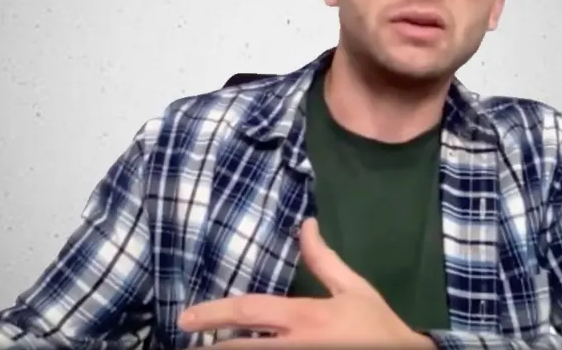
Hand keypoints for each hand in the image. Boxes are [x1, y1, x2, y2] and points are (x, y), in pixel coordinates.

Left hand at [178, 218, 435, 347]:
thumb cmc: (378, 326)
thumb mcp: (354, 289)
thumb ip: (324, 260)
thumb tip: (305, 225)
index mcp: (307, 318)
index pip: (250, 313)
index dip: (214, 314)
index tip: (186, 318)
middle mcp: (297, 346)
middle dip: (208, 348)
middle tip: (183, 345)